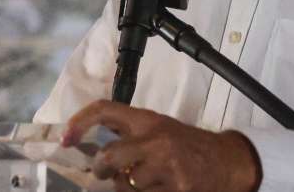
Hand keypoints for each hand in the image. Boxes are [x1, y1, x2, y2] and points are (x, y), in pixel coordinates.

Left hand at [61, 100, 261, 191]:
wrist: (227, 162)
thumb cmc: (187, 145)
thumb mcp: (159, 128)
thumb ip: (128, 132)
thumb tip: (86, 142)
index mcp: (149, 120)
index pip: (106, 110)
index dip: (80, 121)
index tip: (66, 138)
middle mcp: (157, 141)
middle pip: (109, 157)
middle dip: (101, 169)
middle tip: (103, 173)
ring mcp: (167, 168)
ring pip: (125, 185)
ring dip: (127, 188)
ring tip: (143, 183)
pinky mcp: (177, 191)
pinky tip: (156, 189)